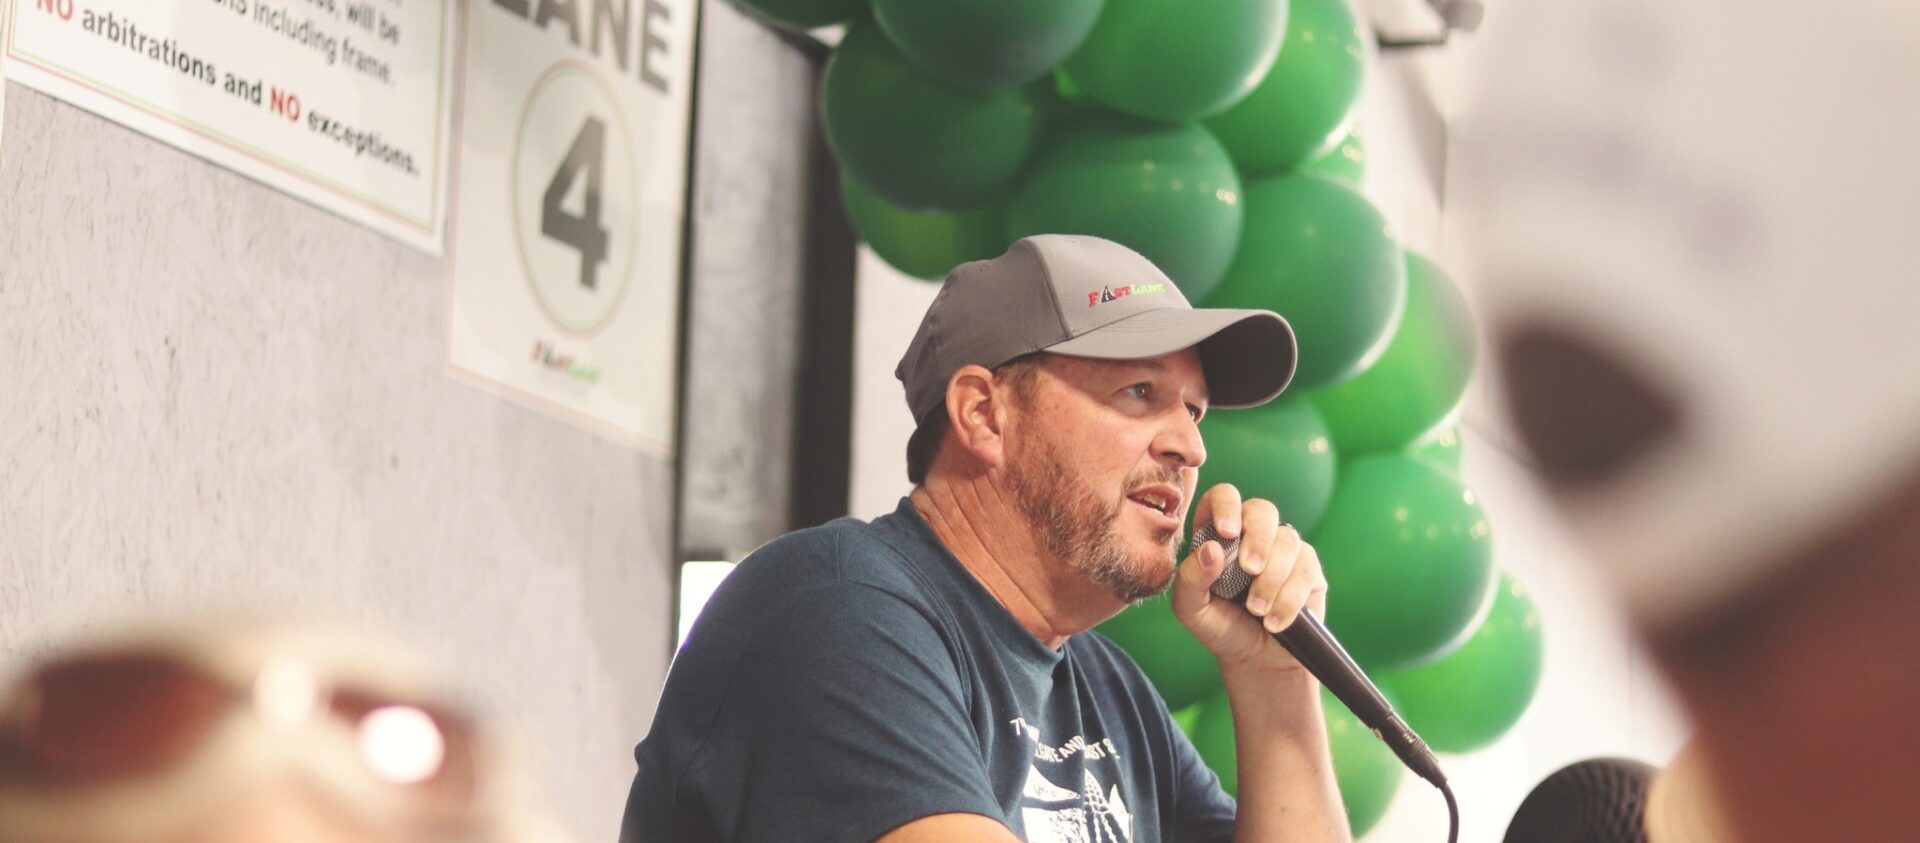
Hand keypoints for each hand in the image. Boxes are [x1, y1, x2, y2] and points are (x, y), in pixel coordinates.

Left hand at [1170, 483, 1328, 672]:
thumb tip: (1211, 549)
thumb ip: (1190, 578)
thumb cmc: (1219, 626)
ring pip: (1287, 541)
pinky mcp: (1308, 569)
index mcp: (1217, 533)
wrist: (1255, 660)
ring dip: (1271, 579)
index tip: (1227, 532)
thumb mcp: (1191, 608)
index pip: (1223, 496)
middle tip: (1249, 570)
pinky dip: (1289, 598)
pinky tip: (1275, 620)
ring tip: (1257, 611)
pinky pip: (1306, 569)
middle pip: (1263, 510)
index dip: (1226, 505)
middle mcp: (1252, 534)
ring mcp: (1283, 549)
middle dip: (1257, 538)